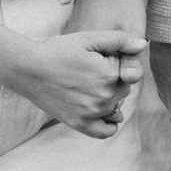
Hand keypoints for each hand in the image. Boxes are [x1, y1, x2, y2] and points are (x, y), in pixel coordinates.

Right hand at [8, 20, 137, 139]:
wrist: (28, 69)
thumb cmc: (58, 50)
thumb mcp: (89, 38)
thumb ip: (119, 40)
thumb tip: (142, 45)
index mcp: (110, 75)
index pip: (127, 71)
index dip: (114, 63)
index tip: (96, 59)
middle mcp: (104, 97)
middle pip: (123, 90)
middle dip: (113, 81)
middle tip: (89, 71)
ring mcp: (92, 113)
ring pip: (116, 108)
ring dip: (110, 99)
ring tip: (88, 87)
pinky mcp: (80, 124)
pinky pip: (106, 131)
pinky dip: (109, 124)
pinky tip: (101, 112)